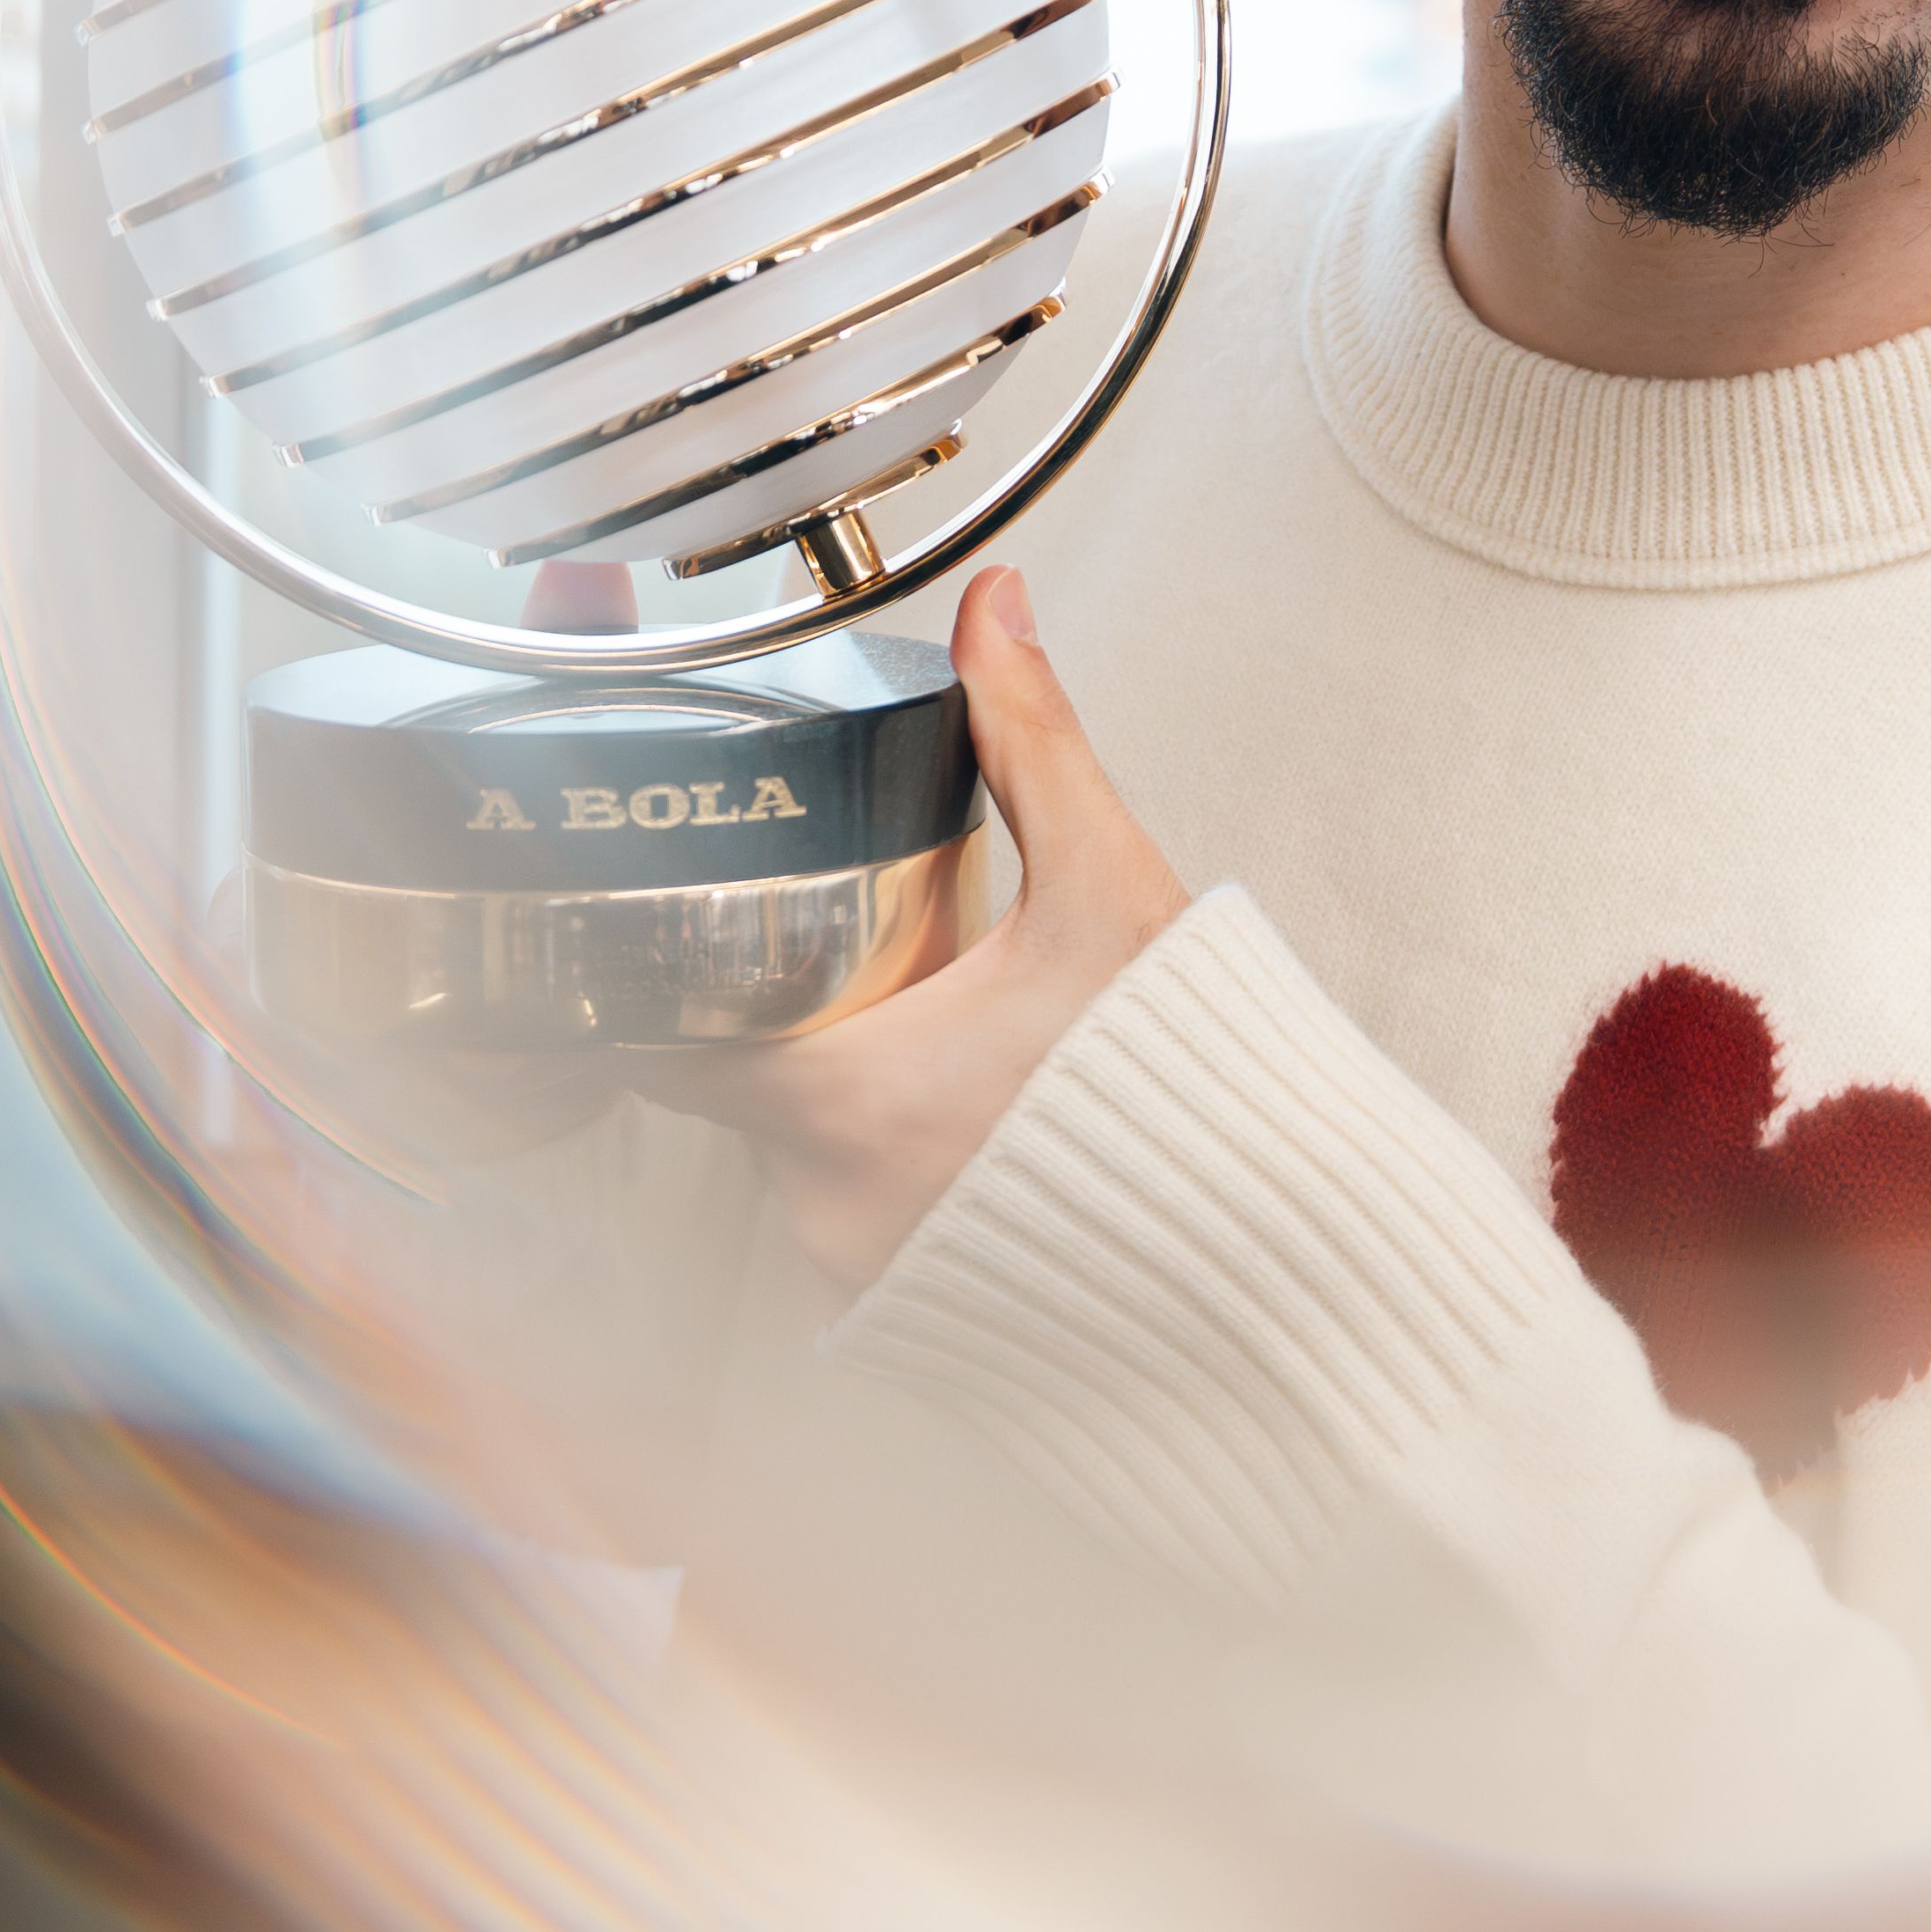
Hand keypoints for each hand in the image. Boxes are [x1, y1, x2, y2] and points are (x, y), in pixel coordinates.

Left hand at [620, 563, 1187, 1291]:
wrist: (1271, 1249)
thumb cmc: (1192, 1089)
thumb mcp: (1105, 890)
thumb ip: (1031, 742)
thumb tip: (994, 613)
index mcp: (838, 1095)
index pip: (659, 1040)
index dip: (659, 983)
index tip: (691, 933)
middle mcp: (825, 1202)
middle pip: (736, 1089)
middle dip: (787, 1022)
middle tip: (860, 968)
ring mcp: (861, 1272)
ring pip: (798, 1160)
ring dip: (843, 1097)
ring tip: (931, 1044)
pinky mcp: (910, 1318)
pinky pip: (860, 1226)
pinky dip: (894, 1170)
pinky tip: (965, 1125)